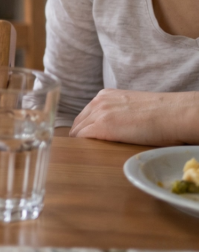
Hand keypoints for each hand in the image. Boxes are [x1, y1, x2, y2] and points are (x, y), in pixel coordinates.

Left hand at [70, 89, 198, 145]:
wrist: (174, 114)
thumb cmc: (162, 114)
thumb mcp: (132, 108)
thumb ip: (117, 113)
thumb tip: (114, 128)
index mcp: (105, 96)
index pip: (85, 115)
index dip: (84, 129)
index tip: (85, 141)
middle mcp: (98, 102)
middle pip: (78, 123)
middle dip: (79, 137)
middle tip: (83, 151)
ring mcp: (99, 113)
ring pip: (77, 132)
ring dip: (80, 144)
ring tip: (85, 156)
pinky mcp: (102, 127)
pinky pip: (81, 138)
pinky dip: (81, 147)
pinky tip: (87, 155)